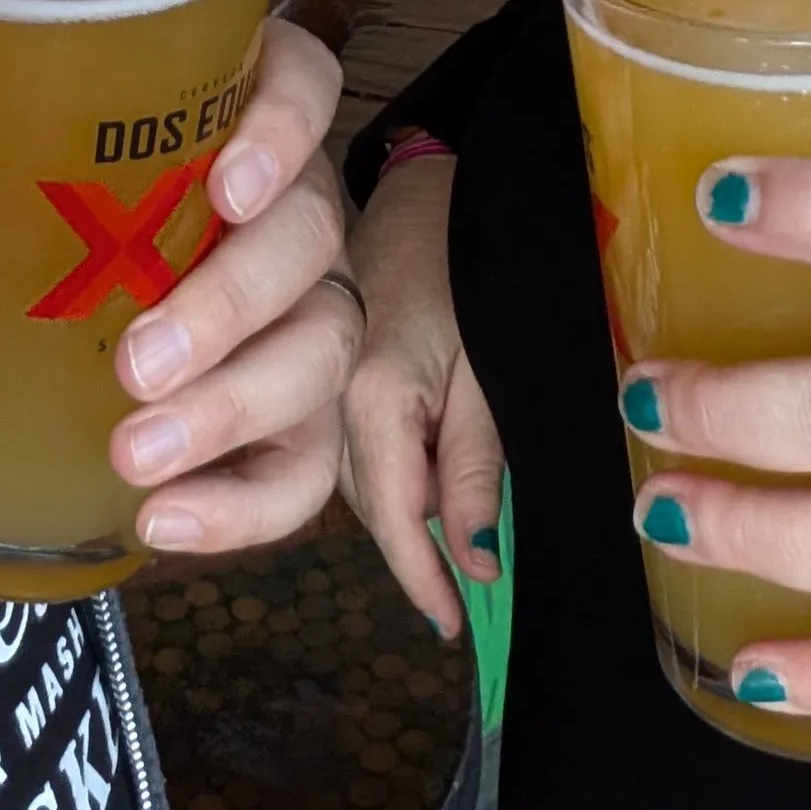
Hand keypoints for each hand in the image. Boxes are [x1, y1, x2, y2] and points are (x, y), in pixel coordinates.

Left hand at [0, 17, 357, 557]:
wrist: (107, 269)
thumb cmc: (78, 189)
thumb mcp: (19, 137)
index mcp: (240, 113)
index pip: (304, 85)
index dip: (283, 129)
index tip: (225, 187)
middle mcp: (294, 203)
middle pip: (308, 238)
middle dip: (228, 306)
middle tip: (136, 364)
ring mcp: (308, 306)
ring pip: (317, 351)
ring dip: (232, 410)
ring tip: (135, 456)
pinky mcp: (300, 408)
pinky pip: (303, 464)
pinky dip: (242, 504)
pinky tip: (165, 522)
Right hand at [337, 151, 505, 641]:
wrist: (427, 178)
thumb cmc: (473, 263)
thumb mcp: (491, 364)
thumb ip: (475, 459)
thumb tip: (474, 561)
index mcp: (376, 398)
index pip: (396, 520)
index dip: (426, 582)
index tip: (458, 631)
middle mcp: (331, 399)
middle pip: (364, 505)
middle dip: (408, 555)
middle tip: (457, 601)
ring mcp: (319, 381)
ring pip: (350, 476)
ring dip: (386, 511)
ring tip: (441, 547)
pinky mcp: (320, 365)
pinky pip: (343, 438)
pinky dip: (372, 466)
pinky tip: (402, 472)